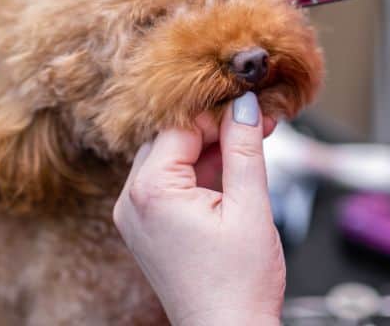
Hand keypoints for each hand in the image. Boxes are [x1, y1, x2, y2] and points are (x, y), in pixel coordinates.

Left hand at [114, 92, 283, 325]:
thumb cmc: (239, 284)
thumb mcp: (250, 206)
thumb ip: (244, 148)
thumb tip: (245, 105)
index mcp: (151, 192)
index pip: (181, 126)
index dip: (219, 112)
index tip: (252, 104)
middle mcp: (132, 201)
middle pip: (172, 138)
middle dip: (216, 127)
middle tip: (257, 122)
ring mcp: (136, 215)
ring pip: (172, 156)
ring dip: (210, 147)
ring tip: (252, 144)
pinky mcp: (148, 226)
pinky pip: (171, 181)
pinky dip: (200, 171)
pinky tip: (234, 168)